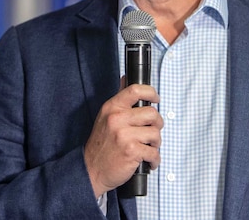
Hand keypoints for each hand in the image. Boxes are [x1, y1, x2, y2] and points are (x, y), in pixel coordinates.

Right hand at [83, 82, 162, 196]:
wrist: (91, 170)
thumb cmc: (101, 145)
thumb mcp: (105, 117)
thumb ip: (119, 100)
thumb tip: (125, 78)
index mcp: (112, 108)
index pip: (135, 90)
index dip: (151, 92)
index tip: (156, 98)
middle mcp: (117, 119)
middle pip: (152, 113)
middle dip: (158, 124)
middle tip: (153, 131)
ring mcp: (124, 135)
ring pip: (155, 133)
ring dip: (156, 143)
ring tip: (149, 147)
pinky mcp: (131, 151)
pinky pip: (154, 152)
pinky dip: (154, 159)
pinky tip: (149, 161)